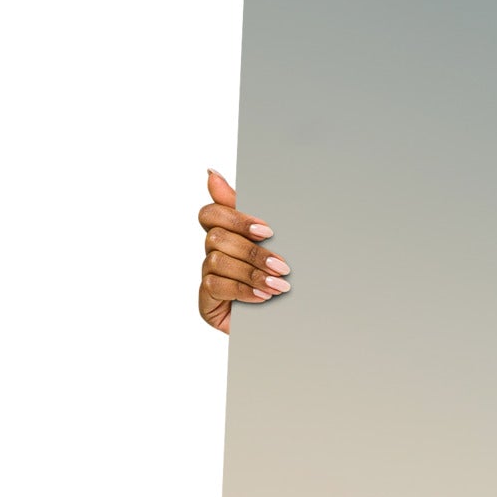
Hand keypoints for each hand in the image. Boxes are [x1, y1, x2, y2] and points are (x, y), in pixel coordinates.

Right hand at [197, 170, 289, 333]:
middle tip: (283, 266)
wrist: (290, 323)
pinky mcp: (206, 301)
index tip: (267, 231)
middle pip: (217, 237)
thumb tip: (211, 173)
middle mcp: (213, 253)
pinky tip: (263, 298)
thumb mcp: (273, 243)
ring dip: (252, 273)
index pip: (211, 213)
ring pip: (217, 261)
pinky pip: (216, 286)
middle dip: (252, 252)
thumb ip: (247, 211)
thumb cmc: (279, 279)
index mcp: (226, 234)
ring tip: (279, 286)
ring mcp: (208, 277)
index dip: (236, 218)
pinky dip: (242, 290)